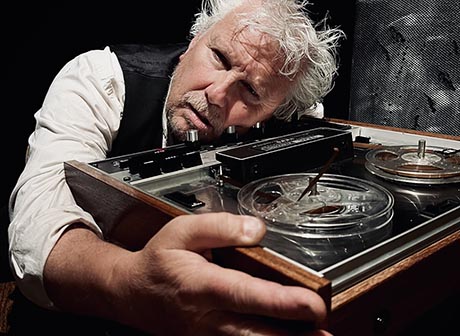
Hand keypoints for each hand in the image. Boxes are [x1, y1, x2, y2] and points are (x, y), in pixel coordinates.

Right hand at [113, 212, 330, 334]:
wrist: (132, 293)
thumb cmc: (158, 261)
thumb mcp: (182, 231)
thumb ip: (220, 227)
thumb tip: (257, 230)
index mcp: (200, 285)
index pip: (244, 294)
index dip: (280, 302)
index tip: (312, 305)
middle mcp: (206, 318)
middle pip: (255, 335)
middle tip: (326, 335)